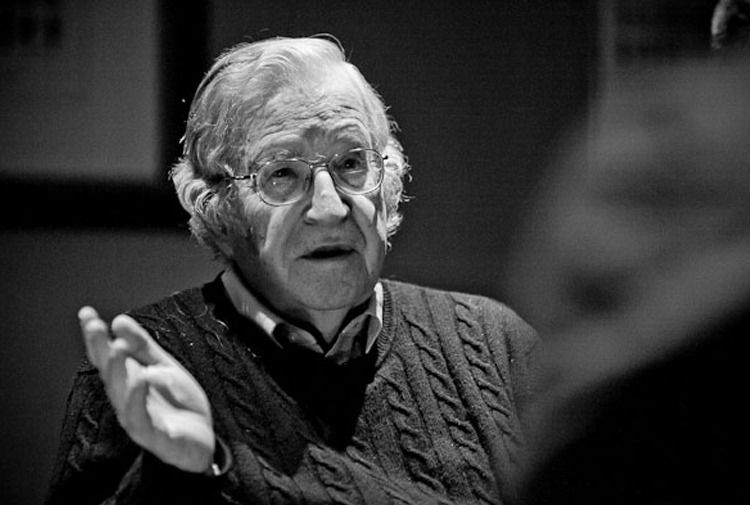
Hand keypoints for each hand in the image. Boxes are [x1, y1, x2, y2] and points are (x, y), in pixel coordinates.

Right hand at [79, 306, 214, 472]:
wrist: (201, 439)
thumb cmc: (177, 404)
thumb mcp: (164, 367)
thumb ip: (142, 346)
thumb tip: (119, 320)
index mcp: (128, 382)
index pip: (107, 357)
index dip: (96, 337)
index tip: (86, 313)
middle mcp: (127, 400)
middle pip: (110, 374)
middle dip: (100, 349)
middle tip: (95, 326)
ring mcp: (139, 419)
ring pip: (121, 396)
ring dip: (116, 372)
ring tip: (116, 348)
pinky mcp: (155, 436)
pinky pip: (142, 419)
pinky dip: (138, 400)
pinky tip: (141, 379)